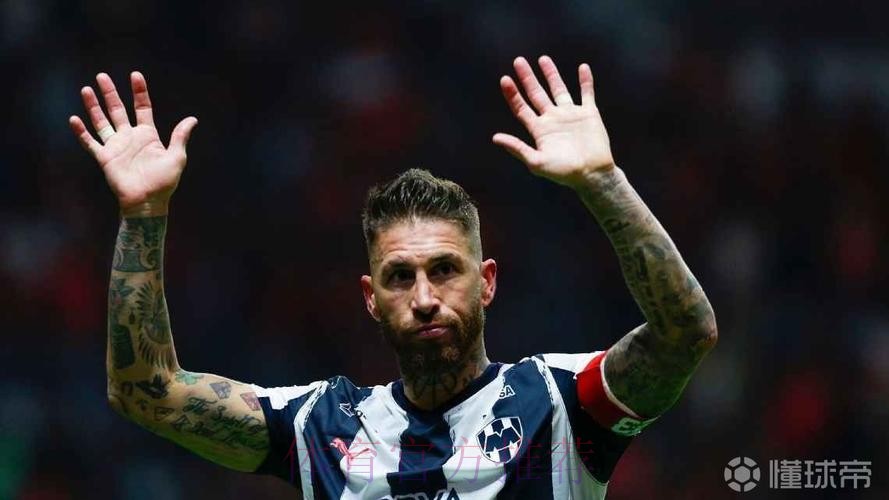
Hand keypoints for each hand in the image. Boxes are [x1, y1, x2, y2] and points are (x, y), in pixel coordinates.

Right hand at [69, 72, 197, 215]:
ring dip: (93, 106)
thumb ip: (180, 136)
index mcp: (148, 135)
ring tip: (86, 90)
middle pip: (117, 110)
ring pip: (102, 122)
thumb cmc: (164, 182)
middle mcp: (130, 137)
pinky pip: (90, 142)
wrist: (147, 202)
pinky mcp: (105, 158)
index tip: (135, 75)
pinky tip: (74, 119)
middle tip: (102, 76)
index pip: (142, 108)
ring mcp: (116, 146)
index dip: (139, 92)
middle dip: (110, 93)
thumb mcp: (177, 157)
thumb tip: (192, 119)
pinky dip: (82, 132)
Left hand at [493, 56, 614, 188]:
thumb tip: (495, 138)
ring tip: (543, 59)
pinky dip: (585, 81)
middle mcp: (553, 119)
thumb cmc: (564, 172)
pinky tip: (582, 67)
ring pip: (559, 90)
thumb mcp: (537, 162)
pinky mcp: (589, 114)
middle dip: (527, 78)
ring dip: (551, 74)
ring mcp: (570, 115)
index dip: (512, 94)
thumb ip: (517, 148)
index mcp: (539, 130)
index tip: (505, 79)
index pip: (522, 108)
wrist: (592, 174)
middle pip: (537, 94)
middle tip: (518, 61)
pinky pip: (587, 93)